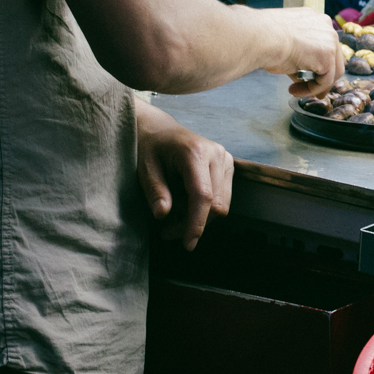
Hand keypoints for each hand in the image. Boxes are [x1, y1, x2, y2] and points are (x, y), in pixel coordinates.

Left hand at [135, 103, 232, 251]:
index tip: (188, 244)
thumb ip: (155, 191)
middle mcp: (217, 154)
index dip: (197, 223)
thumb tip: (163, 215)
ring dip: (199, 218)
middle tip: (167, 231)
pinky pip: (223, 198)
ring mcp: (226, 159)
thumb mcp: (145, 168)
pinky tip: (185, 204)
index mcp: (195, 152)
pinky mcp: (228, 166)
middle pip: (217, 205)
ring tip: (173, 216)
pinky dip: (204, 209)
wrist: (160, 129)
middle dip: (194, 224)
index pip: (203, 196)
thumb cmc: (150, 148)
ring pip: (223, 205)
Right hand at [261, 7, 342, 96]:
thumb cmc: (263, 37)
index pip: (326, 45)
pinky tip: (295, 91)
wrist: (258, 36)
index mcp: (315, 19)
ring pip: (332, 71)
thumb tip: (302, 76)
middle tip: (314, 90)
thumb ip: (299, 56)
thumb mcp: (285, 43)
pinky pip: (324, 80)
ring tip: (298, 92)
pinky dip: (311, 90)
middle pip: (334, 57)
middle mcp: (326, 26)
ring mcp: (329, 40)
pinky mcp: (327, 56)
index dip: (320, 63)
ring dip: (316, 85)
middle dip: (324, 77)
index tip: (310, 76)